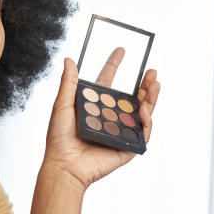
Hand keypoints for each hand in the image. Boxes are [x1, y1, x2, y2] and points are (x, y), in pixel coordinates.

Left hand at [44, 50, 160, 191]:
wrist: (64, 164)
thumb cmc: (59, 138)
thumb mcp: (62, 105)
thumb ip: (68, 83)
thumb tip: (68, 60)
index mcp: (94, 106)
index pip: (107, 81)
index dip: (114, 65)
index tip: (121, 49)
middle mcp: (109, 117)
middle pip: (131, 97)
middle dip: (144, 84)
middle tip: (152, 71)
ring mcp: (120, 131)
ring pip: (142, 112)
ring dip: (151, 98)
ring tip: (154, 84)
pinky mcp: (127, 147)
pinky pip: (142, 132)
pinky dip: (146, 121)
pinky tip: (145, 111)